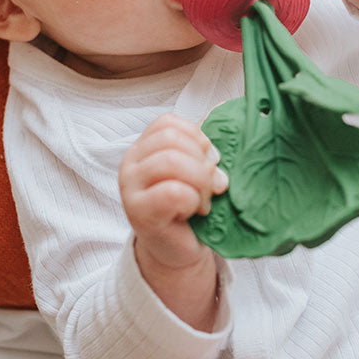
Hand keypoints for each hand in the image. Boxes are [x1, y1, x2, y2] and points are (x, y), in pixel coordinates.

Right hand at [119, 113, 228, 274]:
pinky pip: (172, 192)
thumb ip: (205, 145)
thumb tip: (228, 108)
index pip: (168, 122)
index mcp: (144, 147)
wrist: (179, 250)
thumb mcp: (198, 169)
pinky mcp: (138, 213)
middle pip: (171, 139)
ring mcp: (130, 187)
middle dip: (202, 161)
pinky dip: (193, 199)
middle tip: (212, 185)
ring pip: (171, 161)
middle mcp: (131, 163)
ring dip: (199, 181)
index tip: (210, 161)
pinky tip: (195, 211)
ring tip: (204, 200)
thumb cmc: (190, 206)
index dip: (198, 137)